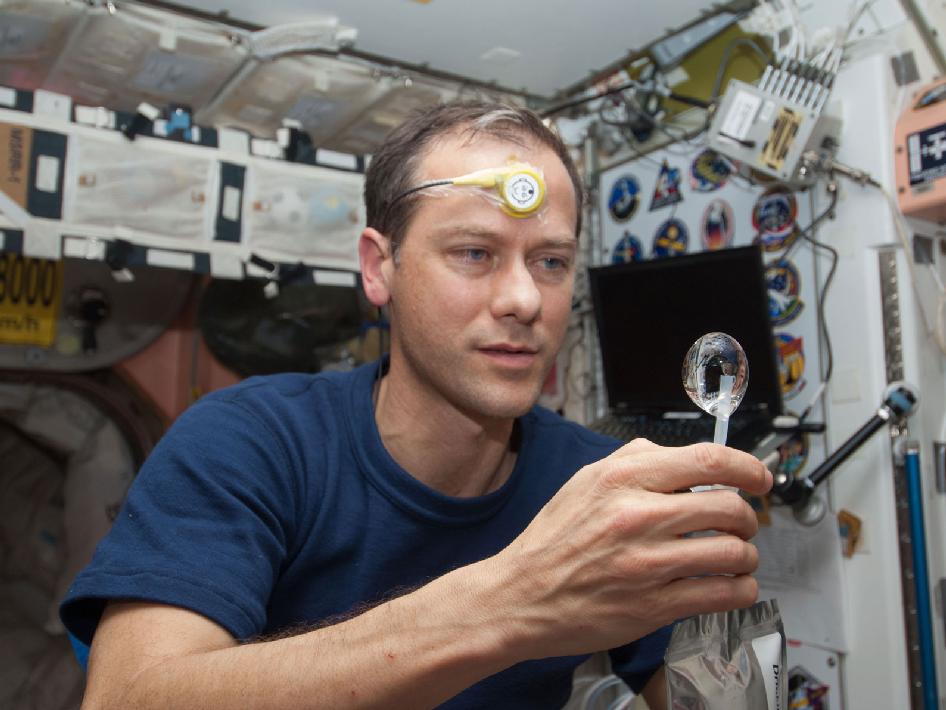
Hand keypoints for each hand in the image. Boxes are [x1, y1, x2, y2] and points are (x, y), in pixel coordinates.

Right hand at [489, 439, 771, 657]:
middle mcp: (638, 516)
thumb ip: (636, 461)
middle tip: (743, 524)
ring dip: (746, 556)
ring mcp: (648, 564)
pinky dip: (740, 589)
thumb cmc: (553, 538)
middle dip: (748, 517)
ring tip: (736, 557)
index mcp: (623, 478)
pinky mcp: (654, 606)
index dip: (748, 468)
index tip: (760, 478)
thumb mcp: (585, 480)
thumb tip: (685, 457)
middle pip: (730, 508)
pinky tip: (731, 585)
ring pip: (733, 553)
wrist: (521, 595)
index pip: (709, 461)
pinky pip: (723, 594)